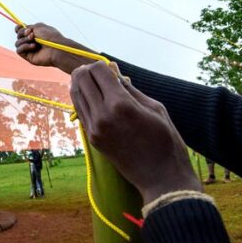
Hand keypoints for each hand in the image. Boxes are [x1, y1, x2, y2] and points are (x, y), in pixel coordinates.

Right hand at [15, 23, 98, 73]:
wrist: (56, 48)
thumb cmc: (50, 37)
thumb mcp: (38, 27)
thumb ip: (27, 27)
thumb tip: (20, 30)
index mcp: (34, 33)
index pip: (21, 31)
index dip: (18, 28)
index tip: (20, 26)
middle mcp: (31, 41)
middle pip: (18, 36)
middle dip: (22, 33)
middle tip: (32, 34)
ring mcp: (29, 49)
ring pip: (17, 43)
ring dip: (24, 40)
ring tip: (34, 40)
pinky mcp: (28, 57)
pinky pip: (19, 50)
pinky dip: (24, 47)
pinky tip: (33, 47)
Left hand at [70, 62, 200, 204]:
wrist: (162, 178)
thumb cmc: (166, 140)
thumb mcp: (154, 107)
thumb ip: (130, 87)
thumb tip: (113, 70)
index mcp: (121, 104)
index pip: (97, 70)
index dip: (102, 64)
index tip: (111, 68)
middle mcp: (102, 115)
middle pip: (81, 78)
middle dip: (88, 71)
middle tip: (100, 74)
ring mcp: (94, 128)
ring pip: (75, 93)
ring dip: (82, 84)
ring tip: (95, 84)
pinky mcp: (92, 139)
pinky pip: (79, 110)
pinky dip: (83, 99)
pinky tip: (93, 98)